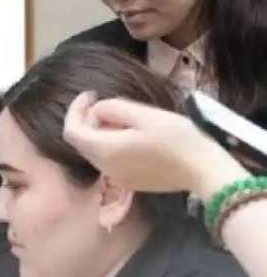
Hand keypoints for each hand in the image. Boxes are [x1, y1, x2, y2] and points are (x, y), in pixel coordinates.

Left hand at [62, 92, 248, 198]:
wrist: (205, 171)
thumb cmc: (177, 139)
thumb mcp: (144, 115)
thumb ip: (114, 109)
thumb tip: (97, 110)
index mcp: (104, 151)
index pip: (71, 131)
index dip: (75, 109)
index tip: (91, 94)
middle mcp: (104, 168)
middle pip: (81, 142)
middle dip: (86, 119)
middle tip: (105, 102)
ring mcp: (117, 178)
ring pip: (95, 151)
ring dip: (99, 132)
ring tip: (121, 116)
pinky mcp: (131, 182)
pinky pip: (109, 160)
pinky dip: (110, 144)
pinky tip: (131, 134)